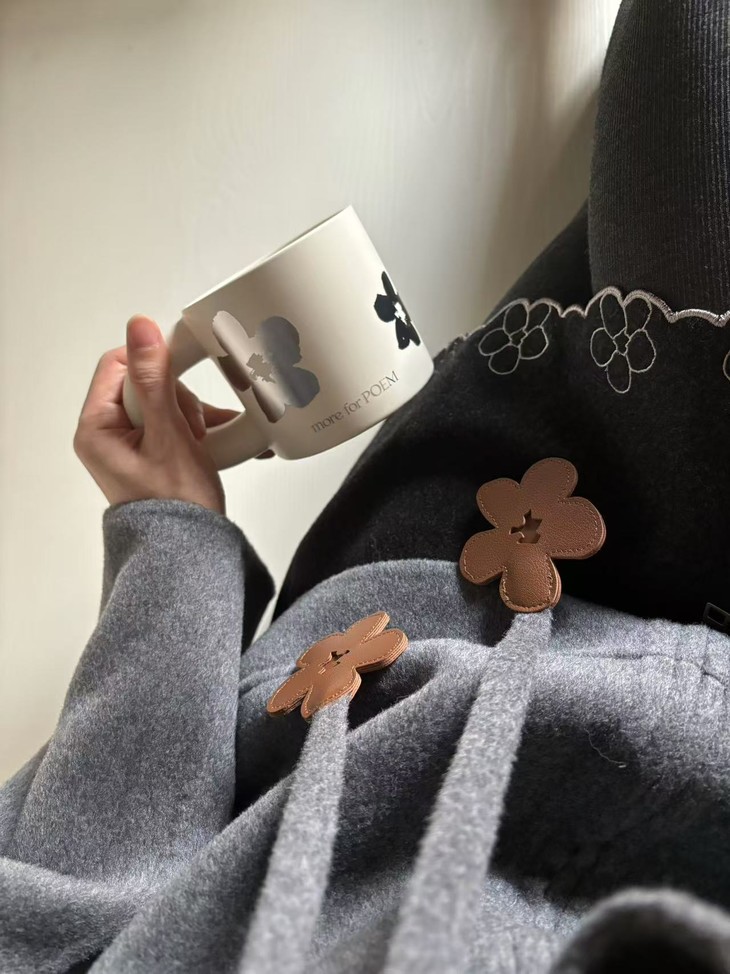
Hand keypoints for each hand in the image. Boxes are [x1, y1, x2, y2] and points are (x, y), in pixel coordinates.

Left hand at [74, 315, 255, 515]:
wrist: (191, 552)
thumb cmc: (176, 504)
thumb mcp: (169, 434)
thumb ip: (154, 379)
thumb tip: (140, 327)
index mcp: (97, 428)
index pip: (118, 366)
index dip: (153, 366)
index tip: (180, 382)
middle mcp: (107, 435)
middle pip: (144, 382)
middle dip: (178, 398)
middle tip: (193, 427)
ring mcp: (130, 445)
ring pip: (164, 401)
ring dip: (190, 413)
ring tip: (203, 440)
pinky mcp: (151, 453)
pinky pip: (173, 422)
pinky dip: (194, 426)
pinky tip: (217, 436)